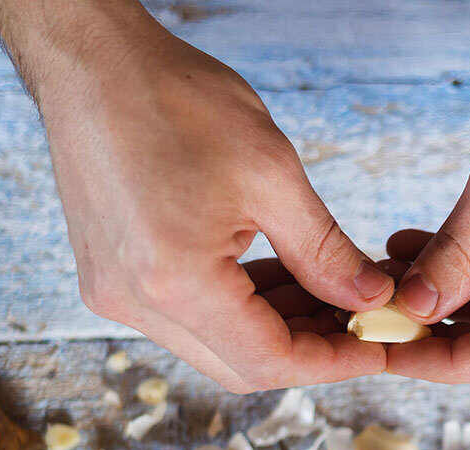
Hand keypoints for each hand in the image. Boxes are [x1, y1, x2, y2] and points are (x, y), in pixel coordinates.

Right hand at [38, 18, 390, 391]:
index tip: (378, 346)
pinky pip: (188, 318)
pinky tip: (281, 279)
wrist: (91, 62)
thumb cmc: (175, 99)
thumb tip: (369, 298)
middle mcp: (135, 302)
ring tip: (329, 294)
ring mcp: (116, 294)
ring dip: (276, 330)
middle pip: (241, 367)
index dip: (333, 361)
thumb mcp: (271, 172)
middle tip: (361, 320)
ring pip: (216, 347)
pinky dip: (240, 309)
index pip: (269, 360)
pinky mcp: (112, 278)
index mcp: (174, 281)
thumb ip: (324, 251)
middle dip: (309, 351)